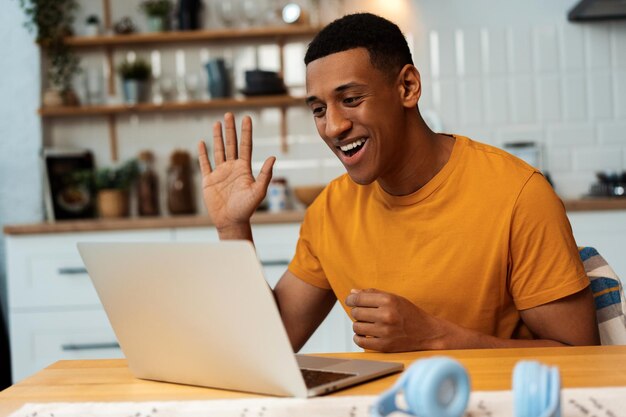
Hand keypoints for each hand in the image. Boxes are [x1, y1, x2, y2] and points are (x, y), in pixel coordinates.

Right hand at [197, 112, 274, 233]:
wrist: (231, 221)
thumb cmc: (247, 209)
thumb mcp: (258, 191)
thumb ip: (265, 174)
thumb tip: (273, 157)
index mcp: (244, 169)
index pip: (245, 146)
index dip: (246, 132)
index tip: (247, 118)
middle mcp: (232, 168)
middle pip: (231, 144)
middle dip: (230, 129)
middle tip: (229, 114)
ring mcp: (220, 173)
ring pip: (218, 150)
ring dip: (217, 137)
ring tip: (217, 123)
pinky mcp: (208, 180)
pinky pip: (205, 164)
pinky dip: (202, 153)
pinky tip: (202, 142)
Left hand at [345, 288, 444, 351]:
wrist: (428, 333)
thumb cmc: (409, 313)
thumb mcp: (394, 298)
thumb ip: (373, 294)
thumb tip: (352, 293)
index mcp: (388, 300)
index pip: (358, 299)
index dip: (351, 300)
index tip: (350, 301)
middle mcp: (386, 315)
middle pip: (356, 312)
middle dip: (357, 312)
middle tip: (364, 313)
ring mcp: (385, 331)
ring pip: (357, 327)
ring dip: (358, 325)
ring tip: (366, 324)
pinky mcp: (385, 346)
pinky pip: (361, 342)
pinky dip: (359, 338)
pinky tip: (364, 335)